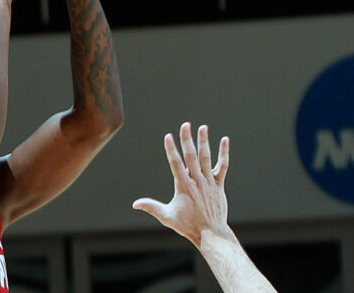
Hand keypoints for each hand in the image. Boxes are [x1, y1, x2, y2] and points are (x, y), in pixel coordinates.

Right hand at [133, 122, 230, 248]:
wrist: (211, 233)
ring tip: (202, 127)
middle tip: (185, 125)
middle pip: (191, 156)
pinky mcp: (219, 185)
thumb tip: (135, 204)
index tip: (168, 136)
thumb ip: (151, 207)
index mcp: (183, 186)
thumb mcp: (167, 216)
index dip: (171, 149)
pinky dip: (224, 153)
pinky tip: (224, 140)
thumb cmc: (187, 225)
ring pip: (206, 158)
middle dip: (187, 139)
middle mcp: (197, 181)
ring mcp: (209, 182)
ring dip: (204, 142)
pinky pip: (222, 166)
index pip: (175, 164)